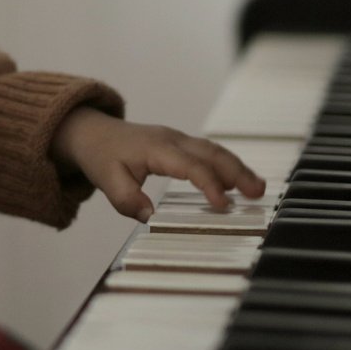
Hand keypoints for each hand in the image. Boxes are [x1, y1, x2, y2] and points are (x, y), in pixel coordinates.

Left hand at [51, 107, 265, 215]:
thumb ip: (126, 199)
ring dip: (238, 168)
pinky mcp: (181, 144)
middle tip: (257, 193)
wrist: (92, 133)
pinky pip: (209, 152)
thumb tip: (149, 216)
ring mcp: (178, 139)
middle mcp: (173, 140)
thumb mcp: (106, 180)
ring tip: (258, 188)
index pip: (190, 166)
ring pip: (215, 150)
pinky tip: (239, 181)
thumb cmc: (101, 156)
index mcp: (156, 148)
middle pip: (212, 153)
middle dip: (237, 172)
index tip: (223, 205)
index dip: (208, 184)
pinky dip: (228, 165)